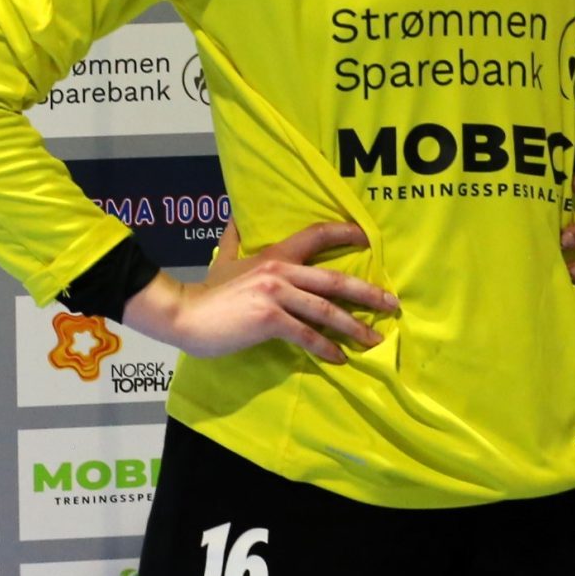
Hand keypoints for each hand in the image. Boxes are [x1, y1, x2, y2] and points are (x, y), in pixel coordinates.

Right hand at [124, 219, 398, 364]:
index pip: (317, 235)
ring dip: (354, 326)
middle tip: (392, 303)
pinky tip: (340, 358)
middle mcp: (282, 271)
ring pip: (326, 310)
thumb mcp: (224, 259)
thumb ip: (235, 238)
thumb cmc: (207, 292)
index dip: (345, 233)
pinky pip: (306, 335)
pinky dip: (326, 348)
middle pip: (335, 279)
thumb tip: (237, 216)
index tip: (369, 237)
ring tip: (374, 338)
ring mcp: (277, 294)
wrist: (182, 314)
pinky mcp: (270, 319)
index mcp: (276, 255)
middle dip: (368, 292)